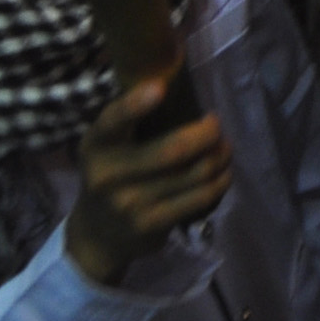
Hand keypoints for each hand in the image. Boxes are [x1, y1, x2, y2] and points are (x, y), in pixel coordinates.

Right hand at [65, 75, 233, 284]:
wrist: (97, 235)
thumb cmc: (111, 175)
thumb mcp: (107, 147)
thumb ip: (130, 123)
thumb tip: (177, 86)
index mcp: (96, 145)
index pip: (113, 121)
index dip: (135, 104)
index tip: (160, 88)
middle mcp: (108, 175)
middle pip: (173, 149)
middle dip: (207, 132)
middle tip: (215, 124)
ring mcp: (130, 204)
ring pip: (195, 173)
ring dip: (220, 156)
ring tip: (224, 148)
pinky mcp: (152, 225)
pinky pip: (200, 198)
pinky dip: (220, 181)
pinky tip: (222, 173)